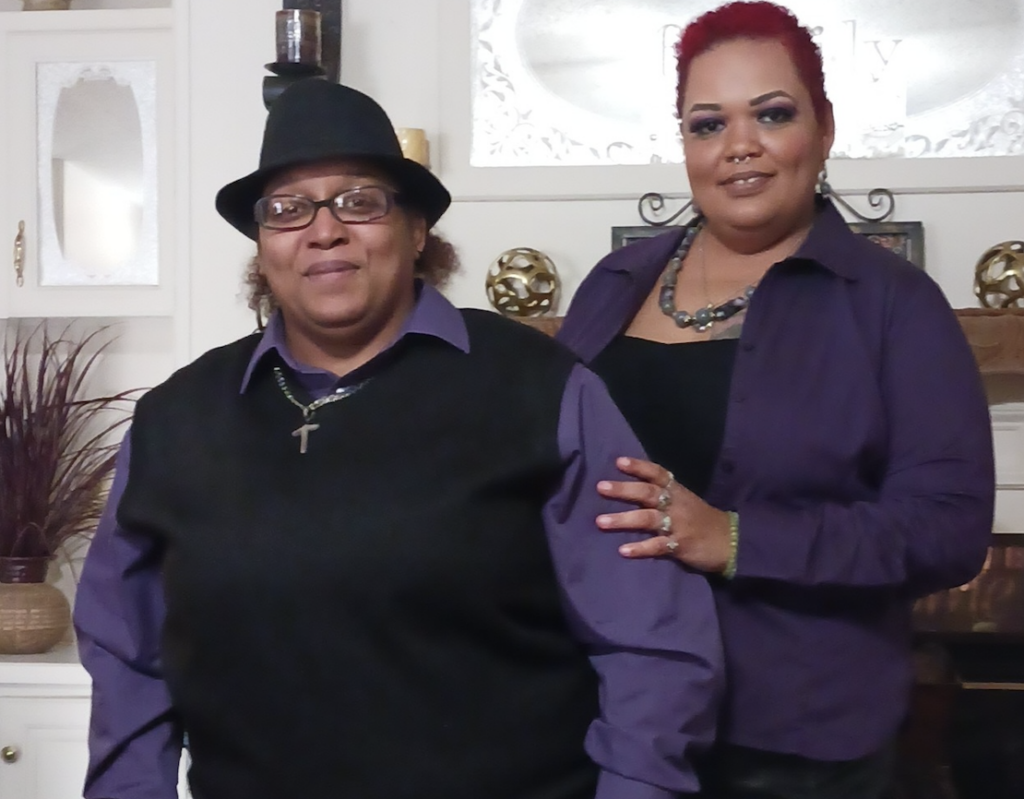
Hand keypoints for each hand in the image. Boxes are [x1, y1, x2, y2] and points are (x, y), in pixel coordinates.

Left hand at [596, 456, 731, 572]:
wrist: (731, 542)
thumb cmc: (702, 519)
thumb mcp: (685, 500)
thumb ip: (664, 493)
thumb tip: (632, 486)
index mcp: (677, 492)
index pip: (657, 474)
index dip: (639, 467)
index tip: (618, 462)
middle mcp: (675, 505)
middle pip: (648, 493)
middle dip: (623, 490)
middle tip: (600, 487)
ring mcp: (677, 525)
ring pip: (647, 519)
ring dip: (623, 519)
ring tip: (600, 522)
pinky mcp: (680, 546)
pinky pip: (658, 546)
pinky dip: (640, 548)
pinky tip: (623, 550)